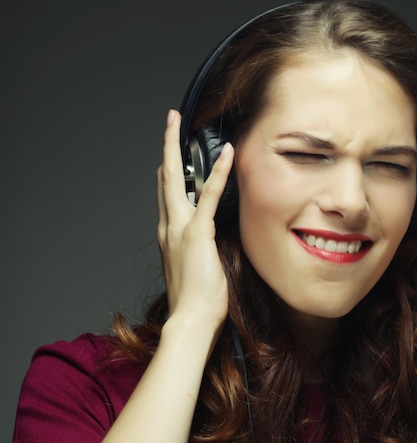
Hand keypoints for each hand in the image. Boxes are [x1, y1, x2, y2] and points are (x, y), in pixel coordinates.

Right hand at [156, 110, 233, 327]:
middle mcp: (169, 227)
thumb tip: (214, 234)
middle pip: (163, 178)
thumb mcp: (198, 266)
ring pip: (175, 179)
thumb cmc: (198, 300)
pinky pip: (208, 196)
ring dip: (176, 148)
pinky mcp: (198, 233)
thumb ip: (201, 246)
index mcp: (169, 235)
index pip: (166, 195)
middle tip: (170, 121)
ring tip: (179, 122)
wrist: (191, 320)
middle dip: (166, 147)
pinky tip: (227, 154)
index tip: (169, 153)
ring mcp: (180, 228)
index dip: (167, 170)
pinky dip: (218, 173)